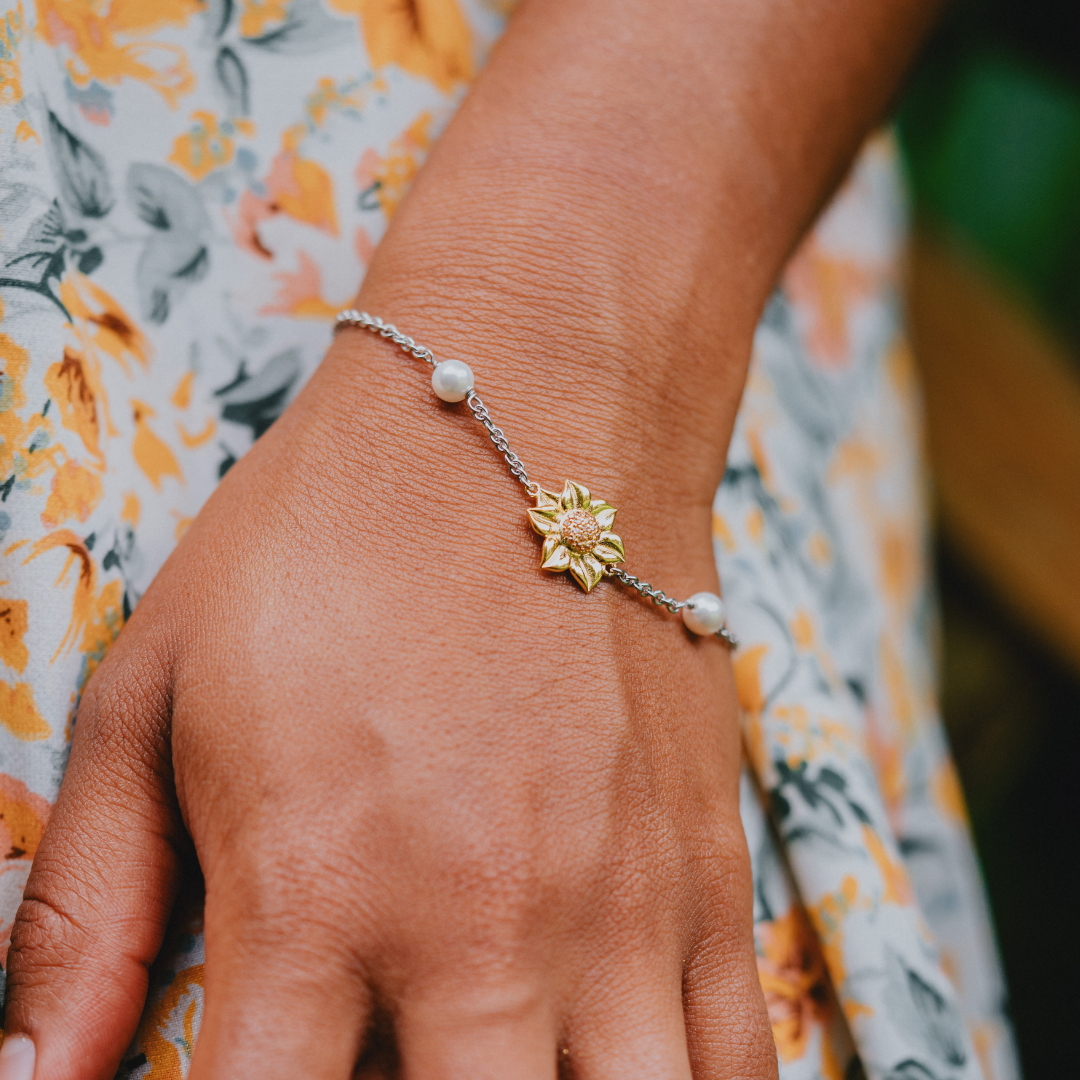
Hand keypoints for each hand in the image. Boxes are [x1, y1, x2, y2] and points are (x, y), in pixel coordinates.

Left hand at [1, 308, 774, 1078]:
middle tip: (387, 1060)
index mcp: (315, 888)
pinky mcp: (708, 866)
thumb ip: (89, 903)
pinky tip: (625, 1068)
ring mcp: (616, 905)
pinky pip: (740, 1064)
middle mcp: (479, 925)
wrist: (535, 419)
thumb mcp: (157, 688)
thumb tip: (21, 1078)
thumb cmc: (329, 538)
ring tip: (501, 1066)